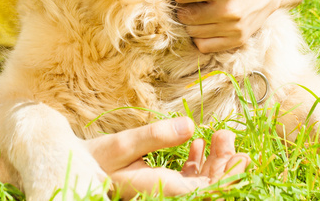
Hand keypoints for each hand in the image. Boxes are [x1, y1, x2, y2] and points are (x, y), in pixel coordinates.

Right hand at [87, 117, 249, 198]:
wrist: (76, 170)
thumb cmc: (96, 159)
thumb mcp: (123, 145)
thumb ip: (156, 136)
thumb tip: (190, 125)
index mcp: (159, 190)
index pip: (204, 191)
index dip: (227, 176)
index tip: (243, 158)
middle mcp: (164, 195)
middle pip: (206, 188)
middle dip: (224, 165)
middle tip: (230, 137)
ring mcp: (163, 193)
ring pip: (199, 183)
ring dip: (213, 162)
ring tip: (221, 136)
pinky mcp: (159, 187)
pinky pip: (186, 180)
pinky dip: (197, 164)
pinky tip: (199, 144)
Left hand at [172, 0, 281, 53]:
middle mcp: (229, 8)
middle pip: (185, 15)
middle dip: (184, 7)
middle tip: (190, 0)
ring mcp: (234, 27)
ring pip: (193, 32)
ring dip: (192, 23)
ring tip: (199, 11)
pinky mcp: (236, 40)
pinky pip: (204, 45)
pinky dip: (201, 38)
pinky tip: (207, 25)